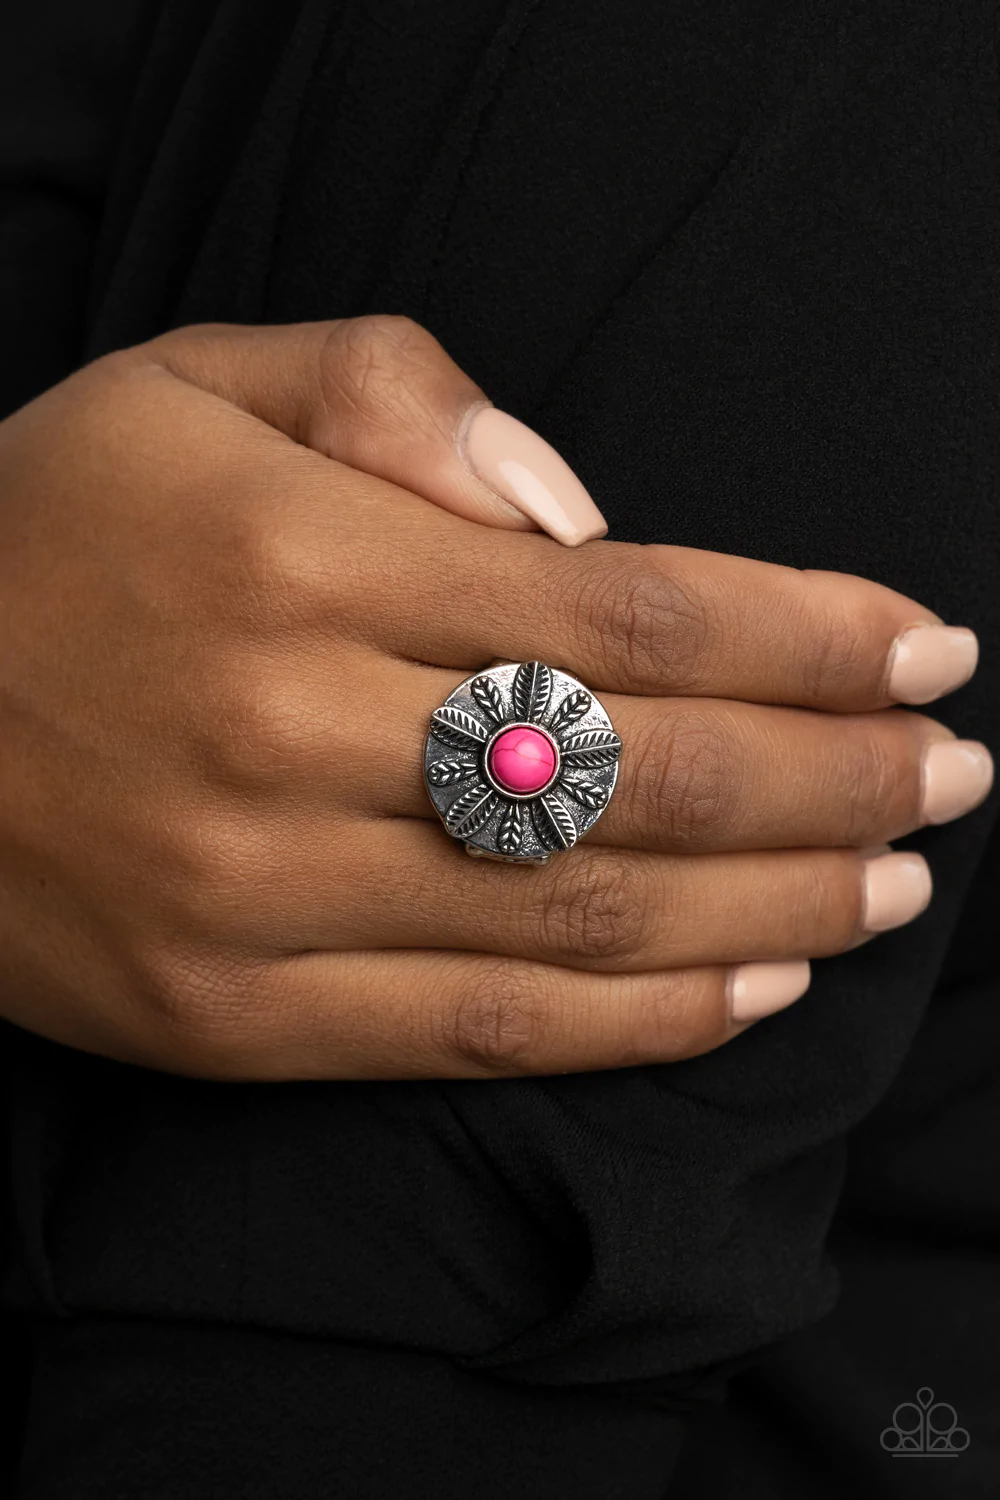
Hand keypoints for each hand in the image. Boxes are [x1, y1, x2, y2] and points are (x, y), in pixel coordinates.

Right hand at [0, 318, 989, 1077]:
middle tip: (954, 770)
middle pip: (637, 766)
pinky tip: (754, 986)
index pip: (631, 604)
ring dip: (776, 903)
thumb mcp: (189, 384)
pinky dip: (637, 1018)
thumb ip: (392, 397)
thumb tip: (579, 508)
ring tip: (895, 883)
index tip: (924, 642)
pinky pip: (476, 1028)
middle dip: (833, 771)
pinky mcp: (232, 1015)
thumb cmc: (48, 531)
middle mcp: (286, 732)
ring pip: (580, 912)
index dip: (808, 634)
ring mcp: (257, 896)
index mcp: (295, 554)